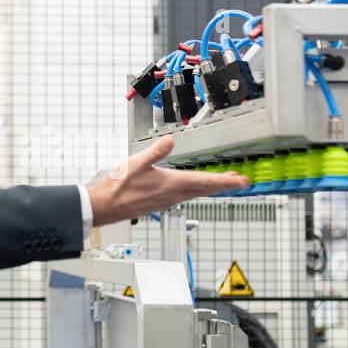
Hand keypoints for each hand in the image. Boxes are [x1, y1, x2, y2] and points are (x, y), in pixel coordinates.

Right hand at [86, 137, 246, 226]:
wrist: (104, 207)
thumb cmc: (117, 187)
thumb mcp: (135, 163)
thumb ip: (155, 152)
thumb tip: (170, 140)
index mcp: (171, 184)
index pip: (206, 182)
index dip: (226, 181)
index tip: (242, 181)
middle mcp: (173, 195)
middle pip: (206, 189)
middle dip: (224, 185)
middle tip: (240, 181)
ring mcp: (167, 201)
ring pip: (197, 193)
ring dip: (211, 187)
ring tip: (223, 182)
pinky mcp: (161, 202)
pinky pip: (186, 196)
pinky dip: (197, 190)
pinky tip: (195, 187)